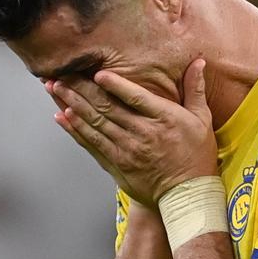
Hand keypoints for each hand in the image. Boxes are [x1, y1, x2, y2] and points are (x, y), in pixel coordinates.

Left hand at [48, 59, 217, 208]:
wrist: (186, 196)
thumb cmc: (196, 156)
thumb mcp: (201, 120)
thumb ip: (195, 90)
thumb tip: (198, 62)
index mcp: (164, 119)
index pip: (135, 98)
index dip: (115, 85)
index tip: (97, 73)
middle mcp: (143, 134)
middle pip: (107, 108)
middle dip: (81, 89)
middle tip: (62, 73)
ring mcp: (127, 151)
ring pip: (95, 124)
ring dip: (72, 104)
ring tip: (55, 88)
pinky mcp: (117, 164)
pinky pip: (92, 144)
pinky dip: (76, 130)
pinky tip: (62, 116)